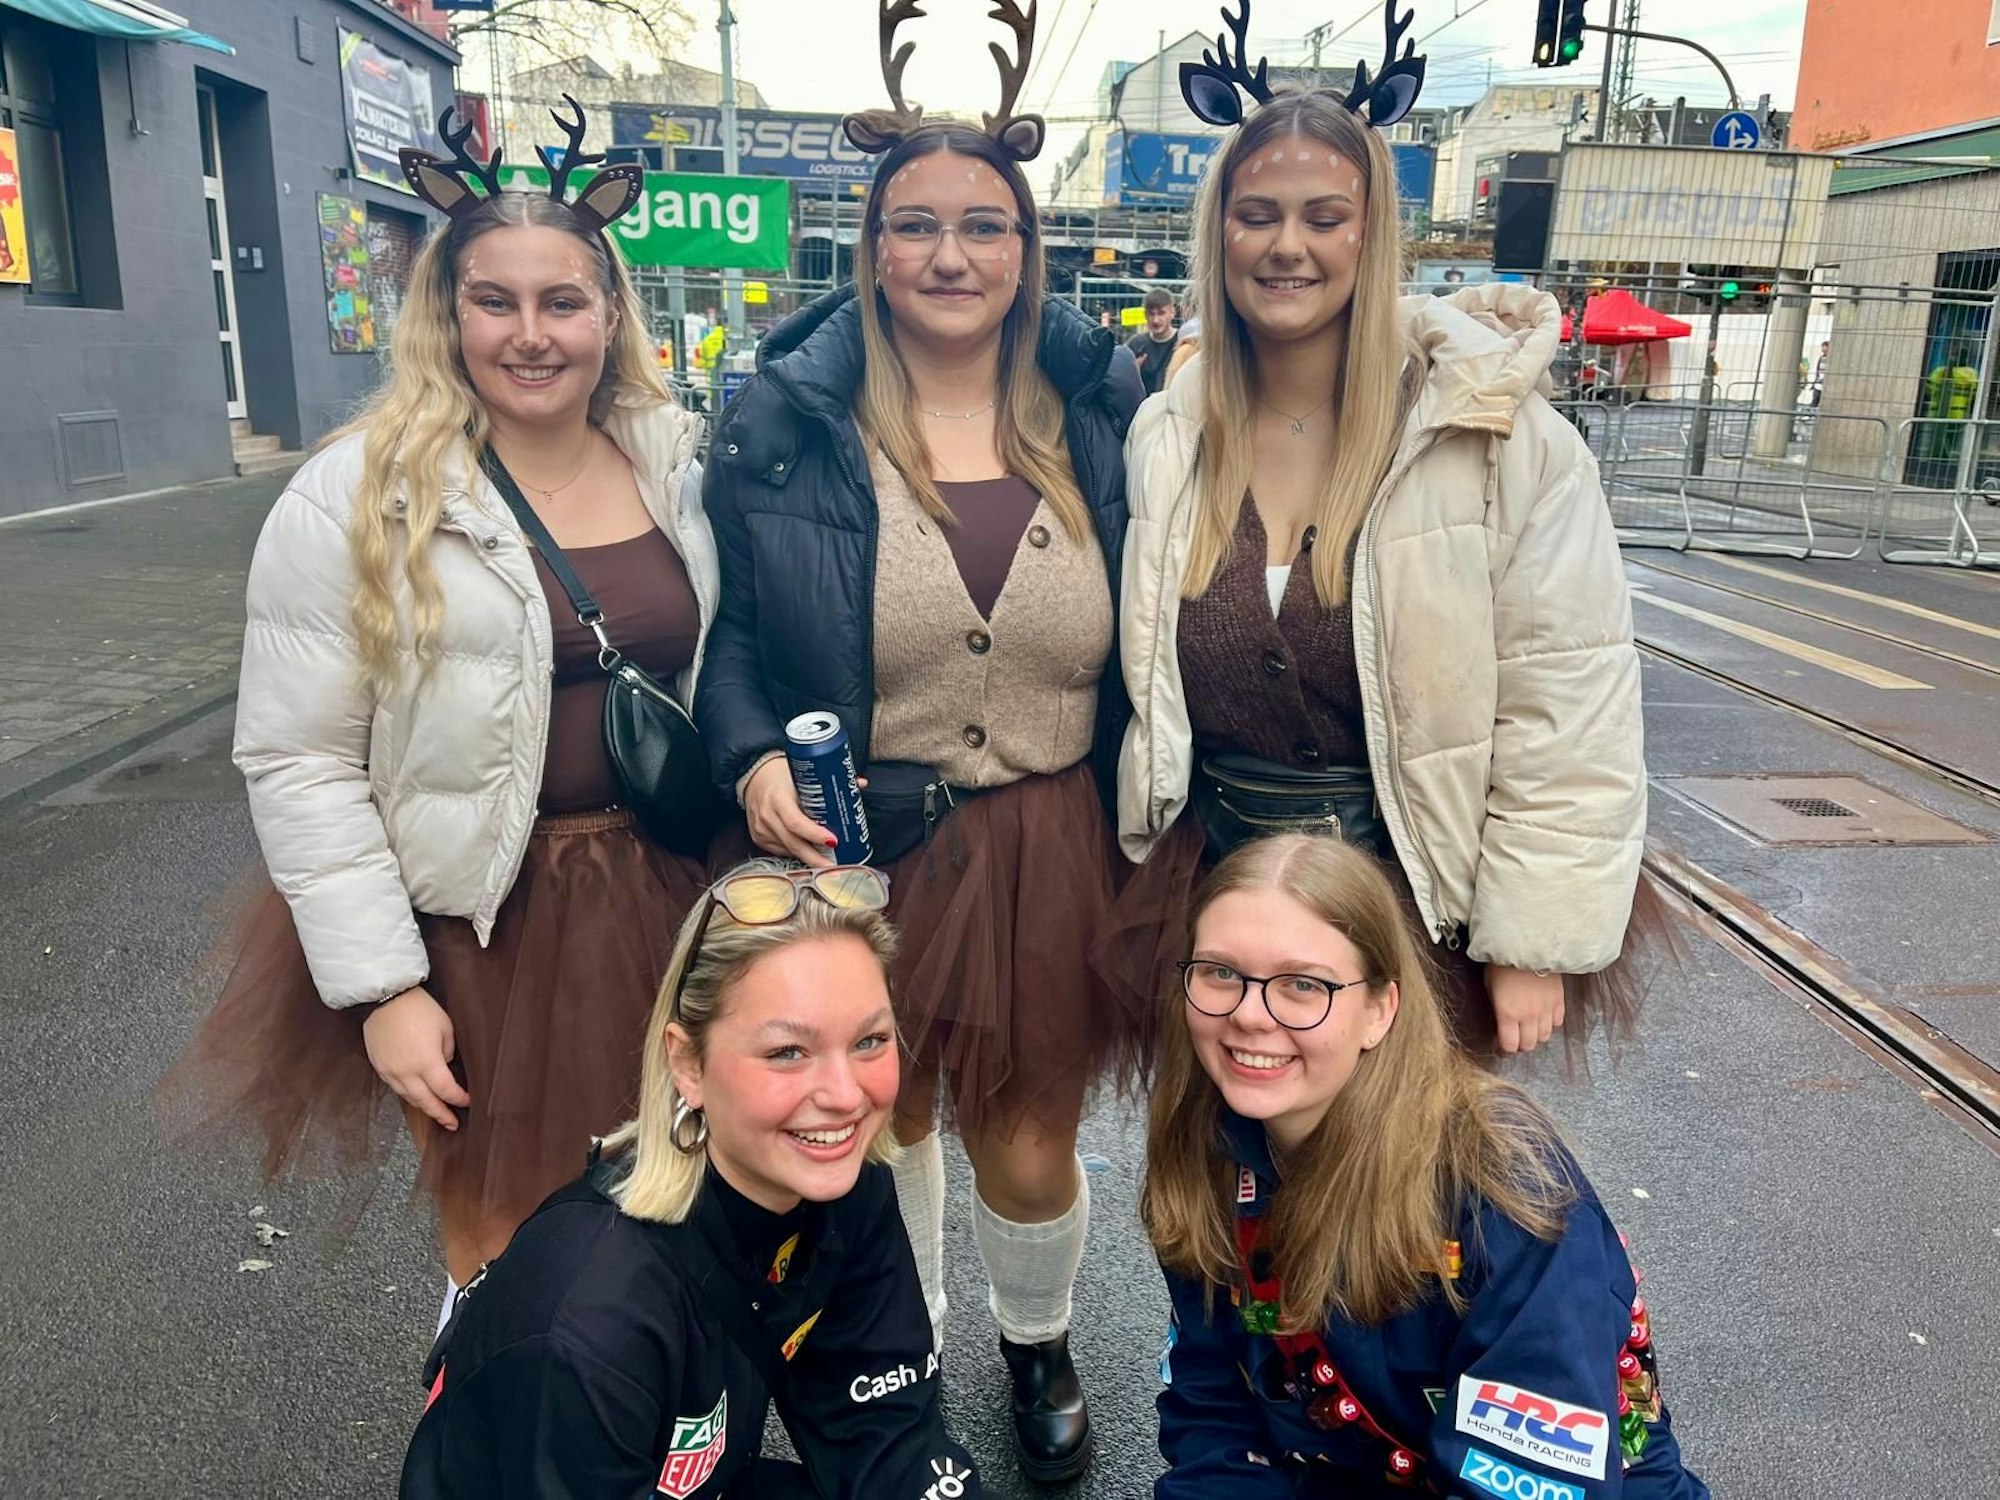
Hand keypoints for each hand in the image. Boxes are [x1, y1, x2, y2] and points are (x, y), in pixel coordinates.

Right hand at [363, 985, 471, 1129]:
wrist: (385, 998)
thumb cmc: (419, 1009)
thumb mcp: (446, 1028)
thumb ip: (447, 1052)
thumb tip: (445, 1066)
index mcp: (427, 1063)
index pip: (446, 1091)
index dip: (459, 1099)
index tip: (468, 1101)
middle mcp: (407, 1073)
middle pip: (427, 1103)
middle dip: (442, 1115)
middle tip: (453, 1123)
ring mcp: (390, 1072)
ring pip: (409, 1098)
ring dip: (424, 1107)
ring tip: (436, 1113)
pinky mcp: (379, 1068)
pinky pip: (396, 1089)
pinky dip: (409, 1095)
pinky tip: (417, 1096)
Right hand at [744, 756, 835, 866]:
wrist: (753, 775)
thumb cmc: (780, 774)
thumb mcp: (803, 774)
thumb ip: (831, 782)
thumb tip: (859, 784)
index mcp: (779, 798)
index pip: (796, 823)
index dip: (815, 835)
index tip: (833, 841)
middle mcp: (768, 816)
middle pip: (794, 844)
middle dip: (816, 858)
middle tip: (834, 866)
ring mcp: (761, 829)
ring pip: (788, 850)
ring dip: (808, 857)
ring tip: (826, 862)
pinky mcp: (758, 838)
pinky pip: (780, 850)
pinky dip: (795, 852)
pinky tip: (808, 853)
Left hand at [1486, 964, 1565, 1054]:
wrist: (1528, 944)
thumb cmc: (1504, 962)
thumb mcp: (1490, 986)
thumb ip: (1496, 1007)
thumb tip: (1500, 1020)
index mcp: (1508, 1013)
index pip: (1510, 1045)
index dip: (1505, 1048)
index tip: (1502, 1044)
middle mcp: (1528, 1016)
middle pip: (1528, 1045)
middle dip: (1520, 1044)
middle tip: (1516, 1037)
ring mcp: (1546, 1009)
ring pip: (1544, 1037)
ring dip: (1536, 1035)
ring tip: (1530, 1027)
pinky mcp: (1559, 1001)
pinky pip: (1557, 1022)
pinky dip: (1550, 1023)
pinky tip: (1543, 1015)